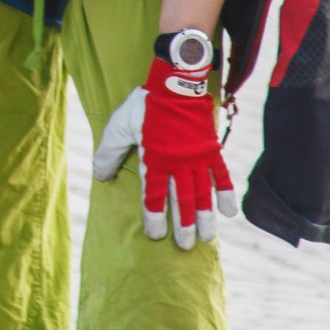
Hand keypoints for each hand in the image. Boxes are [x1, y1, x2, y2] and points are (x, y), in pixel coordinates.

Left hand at [92, 34, 236, 248]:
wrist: (176, 82)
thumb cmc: (144, 105)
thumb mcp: (119, 126)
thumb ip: (109, 153)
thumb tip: (100, 176)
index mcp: (155, 158)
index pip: (154, 195)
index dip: (154, 216)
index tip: (155, 235)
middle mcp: (177, 162)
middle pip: (182, 200)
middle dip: (183, 225)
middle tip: (185, 246)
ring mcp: (196, 157)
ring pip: (202, 193)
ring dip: (205, 217)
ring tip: (206, 238)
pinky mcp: (210, 149)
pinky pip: (220, 175)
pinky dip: (226, 193)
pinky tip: (229, 212)